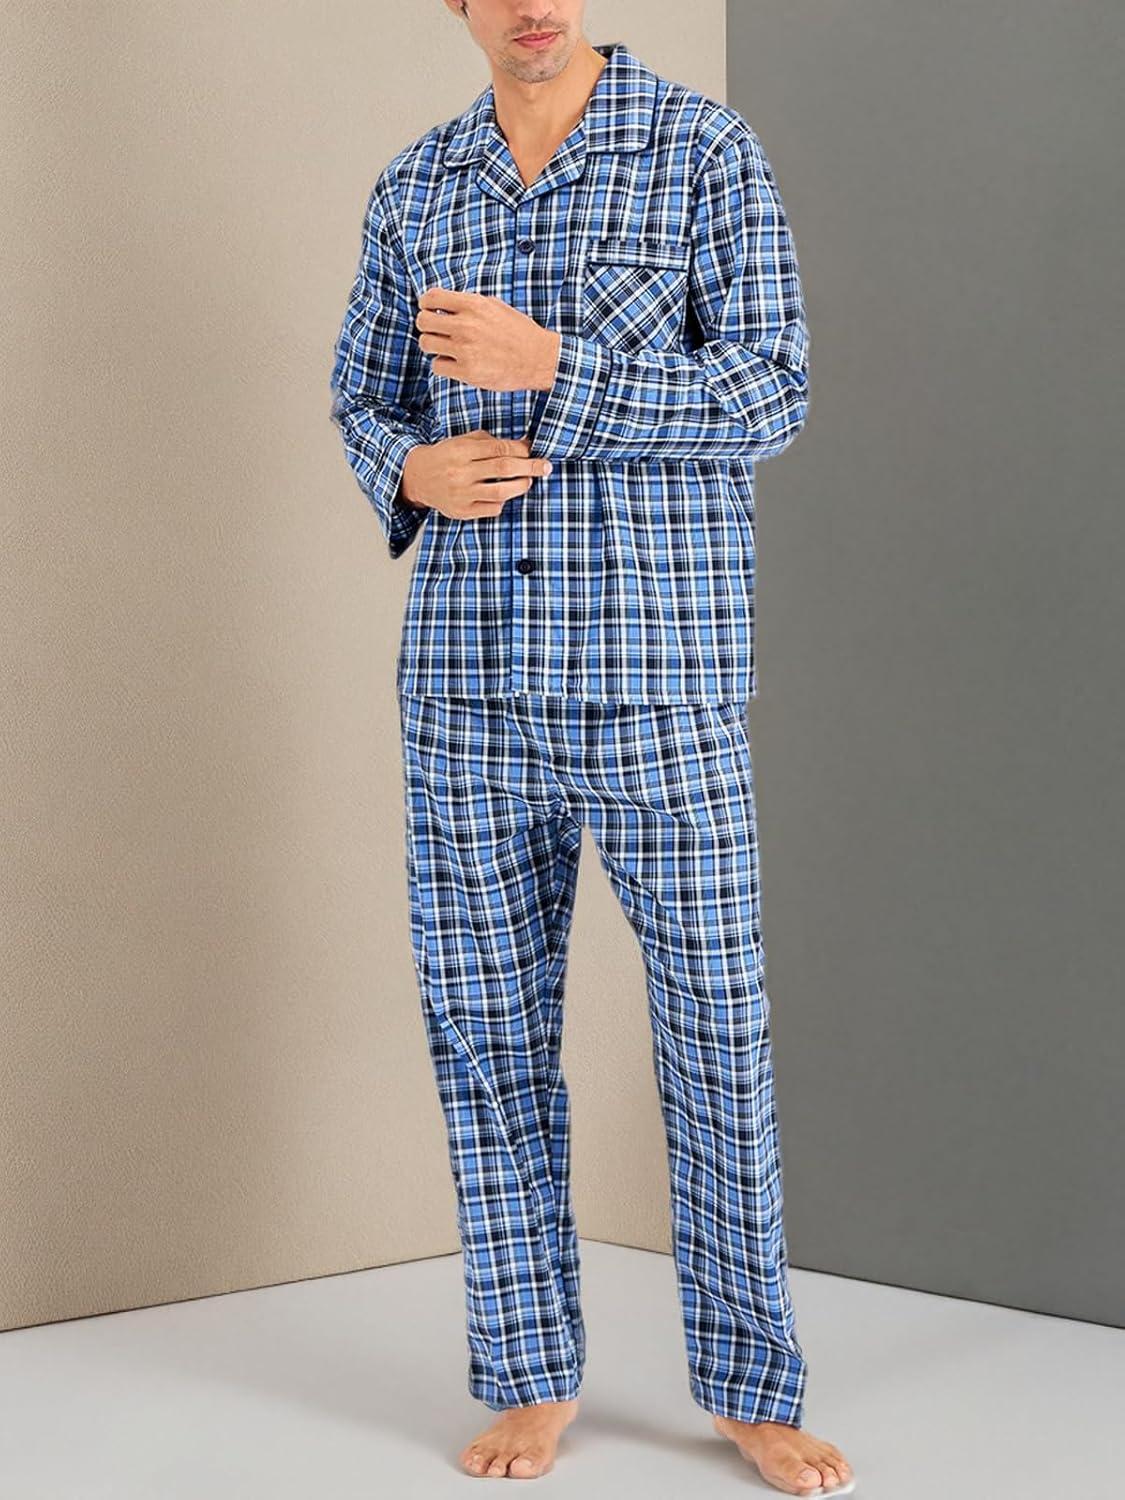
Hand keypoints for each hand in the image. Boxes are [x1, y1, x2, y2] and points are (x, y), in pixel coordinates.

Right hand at [400, 430, 551, 520]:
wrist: (417, 477)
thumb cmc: (446, 456)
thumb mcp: (462, 441)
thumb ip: (489, 441)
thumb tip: (522, 444)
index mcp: (462, 451)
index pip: (499, 449)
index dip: (520, 449)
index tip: (533, 449)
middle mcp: (461, 472)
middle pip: (504, 469)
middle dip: (530, 467)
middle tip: (546, 466)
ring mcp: (462, 494)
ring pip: (501, 492)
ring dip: (520, 486)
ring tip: (529, 481)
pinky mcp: (462, 511)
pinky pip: (491, 508)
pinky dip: (503, 501)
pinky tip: (504, 495)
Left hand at [415, 288, 560, 392]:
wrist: (539, 358)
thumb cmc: (519, 332)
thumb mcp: (495, 306)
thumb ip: (468, 304)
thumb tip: (443, 304)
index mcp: (473, 305)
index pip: (431, 298)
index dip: (425, 304)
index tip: (430, 310)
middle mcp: (466, 326)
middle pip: (422, 321)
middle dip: (426, 326)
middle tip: (436, 331)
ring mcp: (465, 350)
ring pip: (426, 344)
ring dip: (432, 346)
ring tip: (445, 348)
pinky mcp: (467, 372)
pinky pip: (437, 366)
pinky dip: (443, 365)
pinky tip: (455, 363)